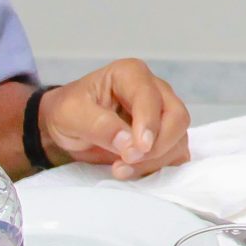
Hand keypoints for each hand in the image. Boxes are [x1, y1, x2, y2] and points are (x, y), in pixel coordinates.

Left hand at [39, 59, 190, 177]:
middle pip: (177, 117)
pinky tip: (133, 171)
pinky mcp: (165, 138)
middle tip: (127, 161)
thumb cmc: (68, 112)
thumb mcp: (71, 114)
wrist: (66, 127)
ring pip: (179, 139)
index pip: (151, 98)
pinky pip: (175, 155)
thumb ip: (99, 125)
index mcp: (131, 74)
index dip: (148, 124)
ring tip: (120, 169)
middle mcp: (155, 90)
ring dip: (154, 160)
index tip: (137, 149)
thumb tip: (129, 143)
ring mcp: (163, 115)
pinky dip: (158, 168)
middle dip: (157, 145)